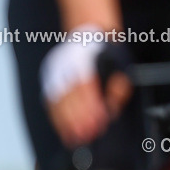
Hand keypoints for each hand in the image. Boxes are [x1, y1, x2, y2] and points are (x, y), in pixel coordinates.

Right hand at [40, 31, 131, 146]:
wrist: (86, 32)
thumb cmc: (106, 52)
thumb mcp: (121, 64)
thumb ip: (119, 87)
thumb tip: (112, 107)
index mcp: (85, 60)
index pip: (86, 88)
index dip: (91, 108)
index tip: (97, 124)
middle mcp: (66, 65)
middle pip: (70, 96)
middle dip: (78, 119)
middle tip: (85, 136)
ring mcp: (55, 71)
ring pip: (58, 100)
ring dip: (65, 121)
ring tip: (73, 137)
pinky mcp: (49, 77)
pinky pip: (50, 100)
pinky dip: (56, 116)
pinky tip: (62, 128)